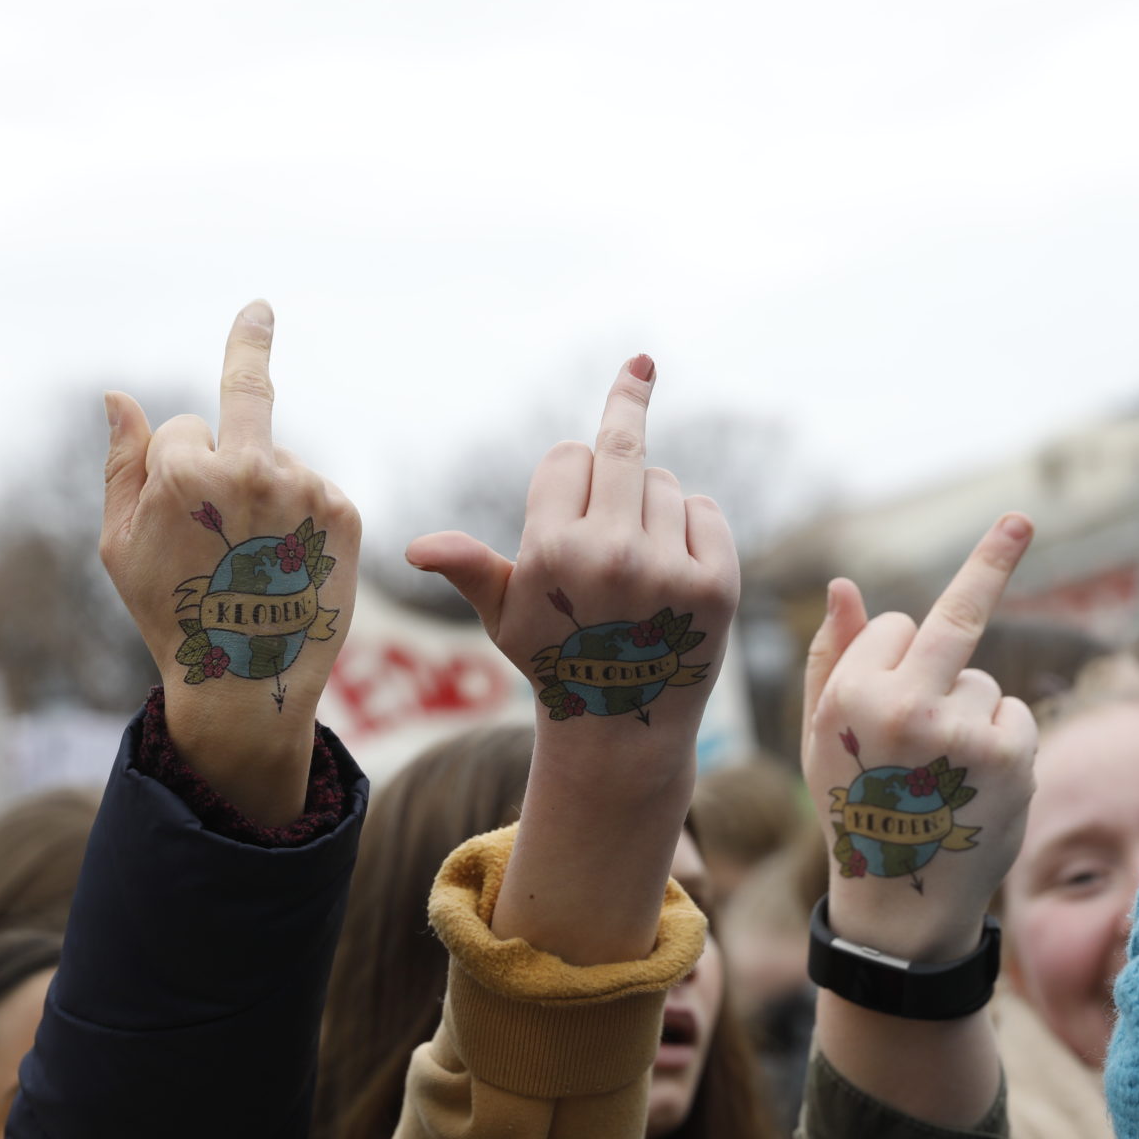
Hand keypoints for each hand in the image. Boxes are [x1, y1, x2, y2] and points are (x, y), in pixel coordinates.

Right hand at [100, 300, 359, 826]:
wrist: (248, 681)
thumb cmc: (173, 614)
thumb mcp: (121, 543)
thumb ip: (121, 463)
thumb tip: (116, 397)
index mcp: (188, 472)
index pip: (182, 428)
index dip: (173, 466)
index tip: (176, 502)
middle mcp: (253, 469)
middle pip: (246, 400)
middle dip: (249, 346)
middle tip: (262, 314)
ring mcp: (305, 489)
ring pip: (275, 458)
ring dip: (262, 488)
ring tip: (253, 559)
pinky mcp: (343, 512)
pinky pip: (310, 488)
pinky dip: (296, 514)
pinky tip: (283, 562)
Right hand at [407, 355, 738, 962]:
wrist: (629, 743)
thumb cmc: (555, 676)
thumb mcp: (506, 626)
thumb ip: (472, 574)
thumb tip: (413, 543)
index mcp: (551, 557)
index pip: (568, 458)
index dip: (569, 476)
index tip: (576, 488)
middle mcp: (612, 555)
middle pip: (619, 450)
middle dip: (619, 448)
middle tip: (636, 394)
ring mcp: (674, 569)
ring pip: (666, 479)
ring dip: (655, 505)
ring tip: (640, 569)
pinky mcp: (725, 583)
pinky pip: (709, 512)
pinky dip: (696, 530)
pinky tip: (676, 578)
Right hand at [801, 515, 1037, 964]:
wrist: (898, 904)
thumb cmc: (854, 808)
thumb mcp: (822, 735)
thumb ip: (834, 657)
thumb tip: (844, 583)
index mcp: (851, 695)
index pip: (895, 626)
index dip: (894, 656)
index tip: (907, 644)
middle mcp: (906, 705)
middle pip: (955, 619)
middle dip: (991, 560)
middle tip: (1021, 517)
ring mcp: (962, 731)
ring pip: (984, 680)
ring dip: (971, 713)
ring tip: (942, 776)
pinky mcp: (1010, 756)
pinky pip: (1014, 715)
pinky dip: (1003, 742)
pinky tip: (975, 786)